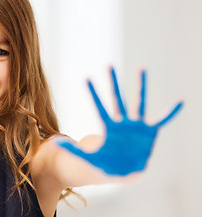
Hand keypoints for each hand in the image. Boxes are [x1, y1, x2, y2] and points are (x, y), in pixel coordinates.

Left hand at [56, 67, 182, 175]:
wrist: (124, 172)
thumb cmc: (105, 164)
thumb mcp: (88, 158)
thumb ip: (73, 150)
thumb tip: (54, 142)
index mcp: (108, 127)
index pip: (99, 107)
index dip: (92, 93)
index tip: (85, 77)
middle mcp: (122, 122)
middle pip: (117, 99)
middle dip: (113, 82)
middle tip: (108, 64)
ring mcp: (137, 125)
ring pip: (138, 102)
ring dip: (140, 86)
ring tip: (141, 67)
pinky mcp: (150, 131)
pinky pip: (163, 119)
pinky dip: (171, 112)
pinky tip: (181, 100)